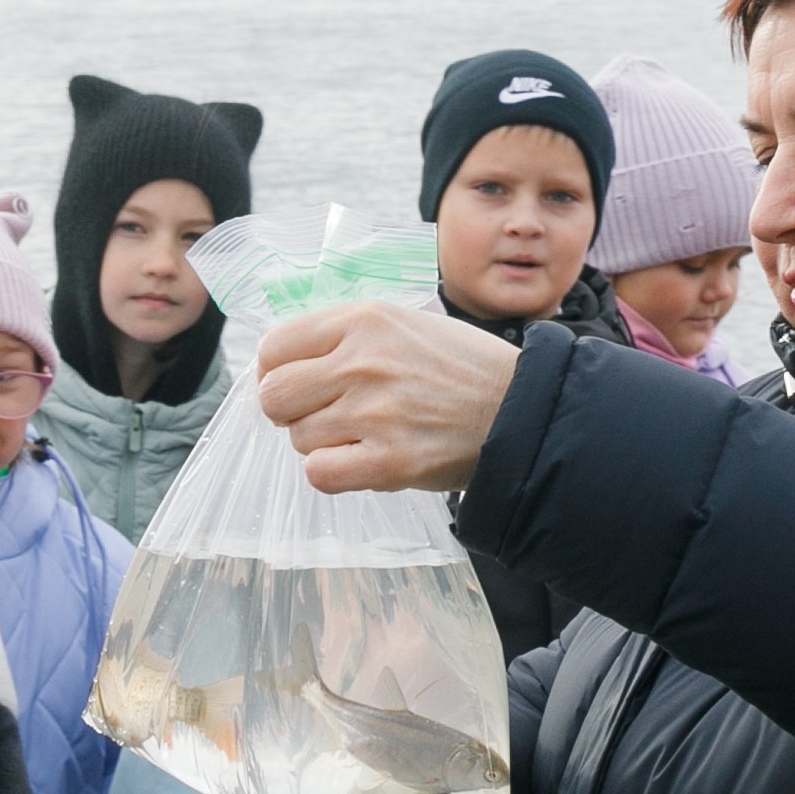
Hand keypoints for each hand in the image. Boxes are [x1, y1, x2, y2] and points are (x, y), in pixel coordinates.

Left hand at [255, 302, 520, 496]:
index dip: (276, 372)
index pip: (273, 349)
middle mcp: (363, 361)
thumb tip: (278, 364)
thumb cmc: (460, 368)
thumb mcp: (403, 324)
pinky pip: (319, 473)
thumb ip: (343, 337)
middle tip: (324, 414)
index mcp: (364, 319)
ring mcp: (375, 413)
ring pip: (298, 438)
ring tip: (364, 433)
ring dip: (322, 442)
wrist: (521, 409)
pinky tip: (362, 460)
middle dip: (290, 411)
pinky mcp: (389, 461)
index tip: (297, 384)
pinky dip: (332, 472)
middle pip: (273, 397)